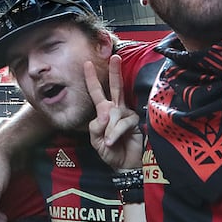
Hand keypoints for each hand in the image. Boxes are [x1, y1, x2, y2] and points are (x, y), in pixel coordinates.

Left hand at [86, 54, 144, 171]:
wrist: (123, 165)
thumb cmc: (109, 151)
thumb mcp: (95, 140)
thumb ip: (96, 126)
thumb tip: (106, 113)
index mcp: (103, 111)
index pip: (97, 92)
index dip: (92, 78)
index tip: (87, 63)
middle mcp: (115, 109)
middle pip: (115, 87)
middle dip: (115, 71)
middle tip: (115, 57)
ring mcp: (126, 114)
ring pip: (114, 112)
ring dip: (108, 129)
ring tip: (107, 142)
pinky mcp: (135, 121)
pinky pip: (122, 122)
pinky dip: (115, 133)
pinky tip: (112, 141)